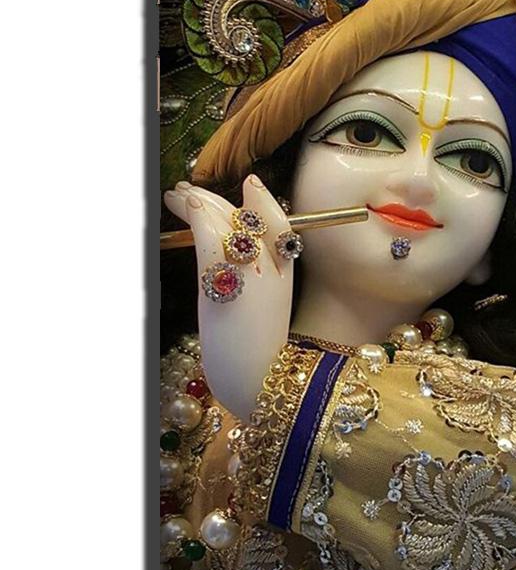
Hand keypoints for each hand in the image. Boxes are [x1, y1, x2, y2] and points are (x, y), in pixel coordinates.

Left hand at [164, 176, 293, 419]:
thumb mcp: (260, 316)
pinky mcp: (227, 284)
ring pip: (228, 223)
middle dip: (218, 200)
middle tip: (190, 191)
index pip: (279, 226)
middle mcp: (272, 271)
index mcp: (284, 279)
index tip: (249, 186)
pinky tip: (186, 205)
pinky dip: (198, 218)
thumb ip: (253, 288)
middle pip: (250, 219)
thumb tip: (233, 270)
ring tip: (177, 194)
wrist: (259, 383)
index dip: (263, 203)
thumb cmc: (255, 357)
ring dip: (200, 202)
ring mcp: (252, 276)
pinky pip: (212, 240)